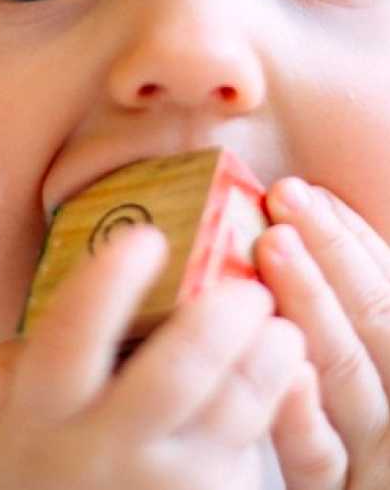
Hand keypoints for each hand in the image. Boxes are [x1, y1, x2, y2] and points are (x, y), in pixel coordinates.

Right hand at [0, 226, 304, 489]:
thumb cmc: (42, 475)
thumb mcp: (5, 425)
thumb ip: (7, 370)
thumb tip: (35, 311)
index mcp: (44, 411)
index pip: (71, 336)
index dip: (109, 284)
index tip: (147, 238)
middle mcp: (103, 450)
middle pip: (174, 376)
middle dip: (218, 322)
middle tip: (247, 285)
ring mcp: (163, 486)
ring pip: (232, 415)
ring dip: (267, 363)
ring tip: (283, 327)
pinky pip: (253, 453)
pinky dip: (278, 406)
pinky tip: (288, 373)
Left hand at [259, 179, 389, 488]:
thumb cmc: (361, 415)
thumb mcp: (367, 349)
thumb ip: (349, 305)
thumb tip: (314, 217)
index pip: (389, 294)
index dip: (353, 240)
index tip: (310, 191)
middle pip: (378, 323)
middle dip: (332, 254)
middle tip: (285, 197)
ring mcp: (377, 457)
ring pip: (349, 377)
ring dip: (314, 306)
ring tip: (273, 246)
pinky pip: (320, 460)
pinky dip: (303, 414)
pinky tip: (281, 366)